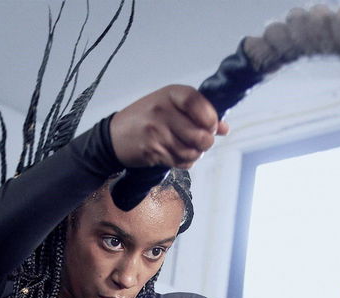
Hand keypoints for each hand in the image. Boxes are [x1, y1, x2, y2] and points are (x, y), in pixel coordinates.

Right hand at [109, 84, 228, 168]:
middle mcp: (163, 111)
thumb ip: (198, 113)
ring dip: (195, 154)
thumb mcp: (170, 106)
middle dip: (205, 143)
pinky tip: (177, 155)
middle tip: (201, 142)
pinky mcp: (153, 151)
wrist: (114, 136)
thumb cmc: (146, 118)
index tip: (212, 126)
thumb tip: (225, 128)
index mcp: (170, 94)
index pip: (199, 103)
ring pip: (192, 151)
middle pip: (200, 134)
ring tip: (189, 149)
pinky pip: (180, 162)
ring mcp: (157, 132)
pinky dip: (184, 162)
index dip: (210, 119)